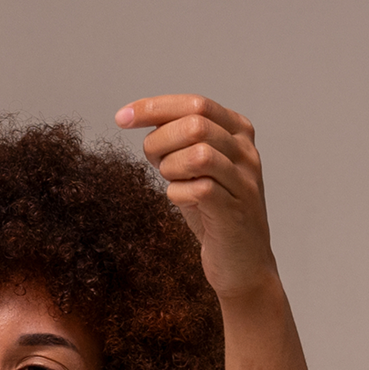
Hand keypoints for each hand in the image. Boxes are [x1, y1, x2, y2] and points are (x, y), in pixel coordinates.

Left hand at [116, 95, 275, 302]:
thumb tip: (143, 118)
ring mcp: (243, 181)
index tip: (122, 117)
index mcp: (238, 132)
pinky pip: (198, 190)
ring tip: (172, 182)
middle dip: (160, 141)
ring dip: (171, 167)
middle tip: (153, 163)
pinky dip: (177, 194)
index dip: (154, 107)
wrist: (243, 266)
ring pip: (199, 154)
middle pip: (195, 124)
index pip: (195, 103)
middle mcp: (246, 152)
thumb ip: (178, 143)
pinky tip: (179, 200)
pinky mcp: (234, 212)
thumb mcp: (196, 171)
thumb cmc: (214, 215)